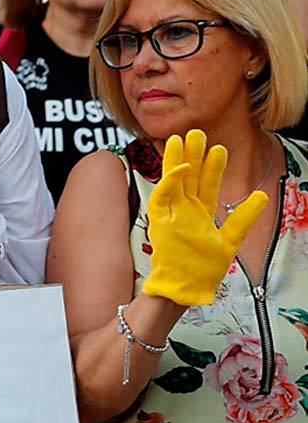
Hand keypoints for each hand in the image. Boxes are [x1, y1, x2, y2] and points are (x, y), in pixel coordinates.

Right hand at [143, 130, 268, 306]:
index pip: (206, 184)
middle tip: (195, 133)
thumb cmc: (203, 270)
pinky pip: (162, 197)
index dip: (212, 166)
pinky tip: (180, 168)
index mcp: (199, 213)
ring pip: (172, 181)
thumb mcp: (231, 240)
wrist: (185, 289)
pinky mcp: (161, 222)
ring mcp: (171, 214)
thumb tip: (261, 196)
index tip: (219, 148)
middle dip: (191, 155)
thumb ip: (244, 217)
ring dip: (175, 160)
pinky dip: (170, 182)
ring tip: (179, 139)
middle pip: (187, 177)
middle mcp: (184, 210)